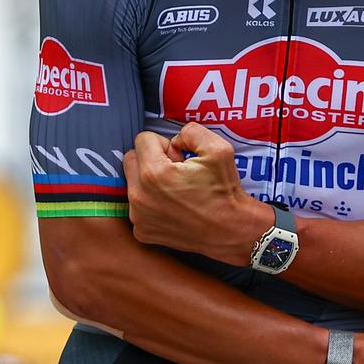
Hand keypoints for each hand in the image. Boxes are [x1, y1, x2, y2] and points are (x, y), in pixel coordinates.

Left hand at [123, 124, 268, 262]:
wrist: (232, 231)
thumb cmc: (225, 192)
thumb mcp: (219, 149)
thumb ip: (192, 131)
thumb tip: (175, 139)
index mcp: (154, 173)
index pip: (143, 139)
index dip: (166, 144)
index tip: (181, 158)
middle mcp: (139, 196)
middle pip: (131, 159)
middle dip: (151, 160)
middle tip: (177, 172)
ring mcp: (138, 216)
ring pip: (133, 183)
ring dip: (150, 182)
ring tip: (177, 191)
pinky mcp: (142, 231)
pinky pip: (138, 207)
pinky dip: (152, 204)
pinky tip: (173, 208)